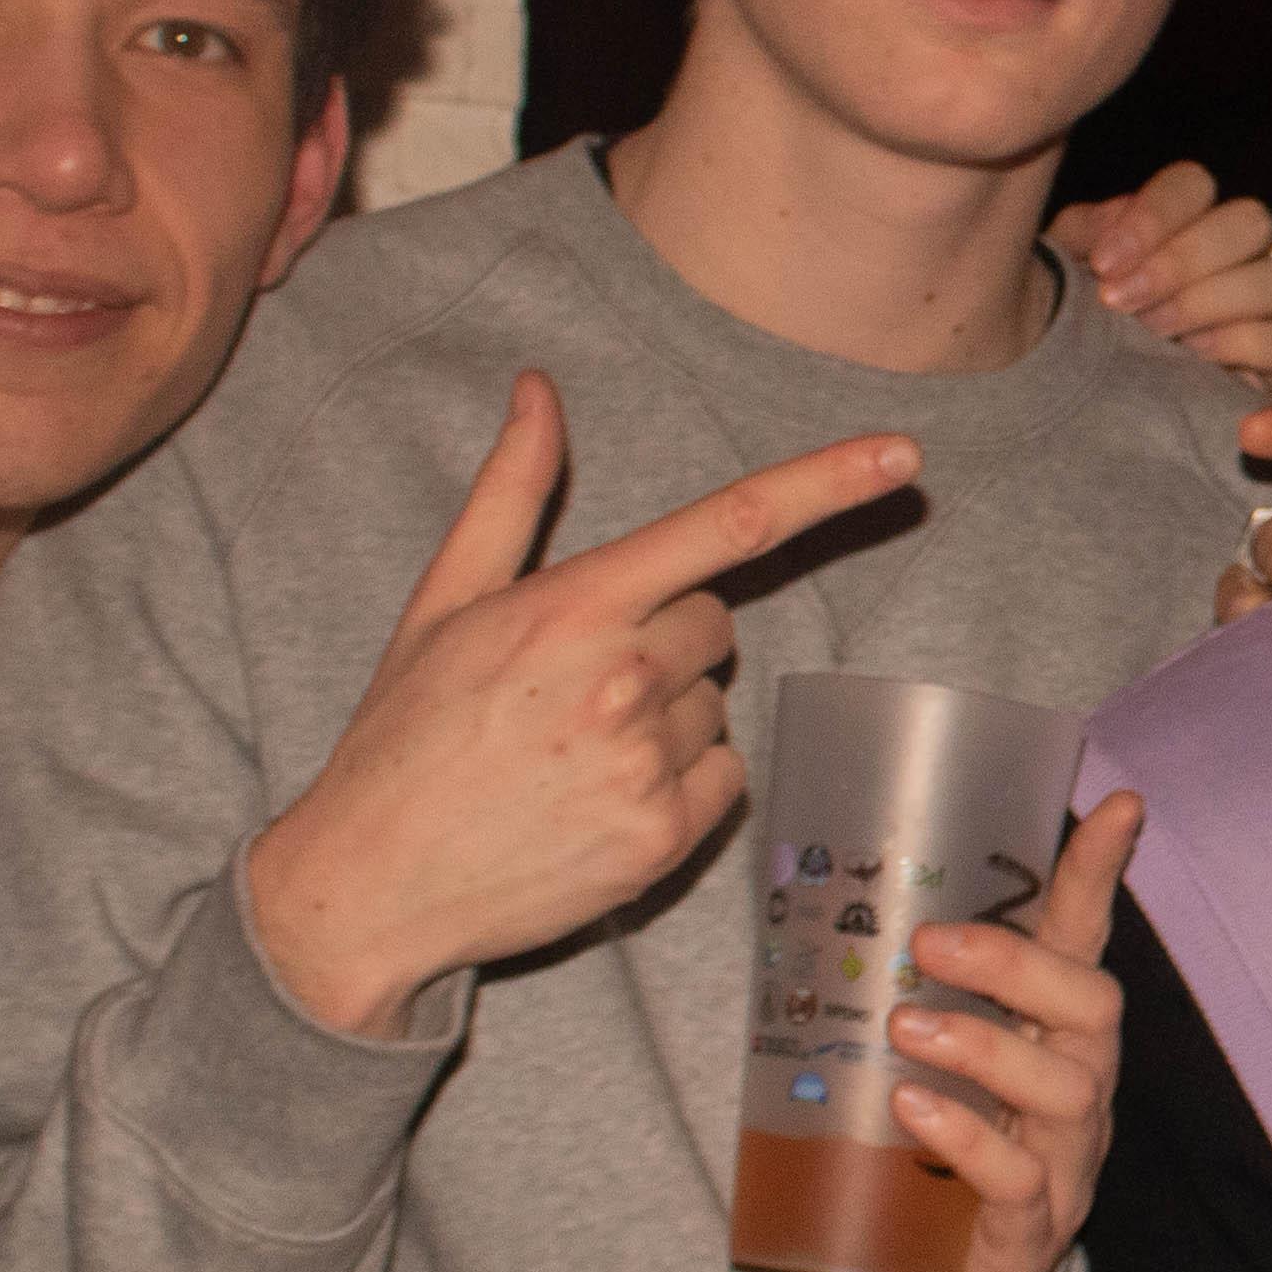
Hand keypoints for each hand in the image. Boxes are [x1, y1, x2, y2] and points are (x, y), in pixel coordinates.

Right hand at [242, 374, 920, 1037]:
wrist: (369, 884)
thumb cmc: (404, 736)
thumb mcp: (444, 602)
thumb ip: (511, 491)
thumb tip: (539, 387)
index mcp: (571, 607)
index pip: (728, 524)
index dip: (826, 483)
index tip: (903, 454)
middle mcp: (620, 678)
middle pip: (716, 622)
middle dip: (666, 638)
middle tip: (576, 685)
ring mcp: (645, 762)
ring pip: (715, 703)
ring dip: (667, 715)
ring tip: (573, 751)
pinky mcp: (662, 837)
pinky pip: (724, 775)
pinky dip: (681, 782)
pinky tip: (600, 796)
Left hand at [853, 789, 1145, 1271]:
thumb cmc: (923, 1172)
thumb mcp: (916, 1075)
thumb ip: (893, 1008)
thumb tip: (809, 913)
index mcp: (1051, 1043)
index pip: (1082, 944)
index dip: (1099, 877)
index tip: (1119, 803)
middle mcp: (1076, 1095)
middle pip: (1094, 1008)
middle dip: (1020, 964)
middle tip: (931, 944)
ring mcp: (1064, 1167)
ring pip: (1066, 1090)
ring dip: (986, 1047)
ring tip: (905, 1029)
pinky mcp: (1029, 1235)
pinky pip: (1018, 1180)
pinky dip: (969, 1138)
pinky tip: (914, 1112)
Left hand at [1057, 160, 1271, 384]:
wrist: (1084, 396)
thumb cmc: (1080, 322)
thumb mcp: (1066, 272)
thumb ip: (1084, 232)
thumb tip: (1117, 217)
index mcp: (1188, 218)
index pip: (1193, 184)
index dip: (1152, 217)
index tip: (1101, 264)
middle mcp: (1241, 252)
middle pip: (1250, 220)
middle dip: (1181, 261)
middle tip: (1121, 302)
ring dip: (1213, 301)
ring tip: (1154, 333)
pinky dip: (1246, 345)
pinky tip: (1194, 359)